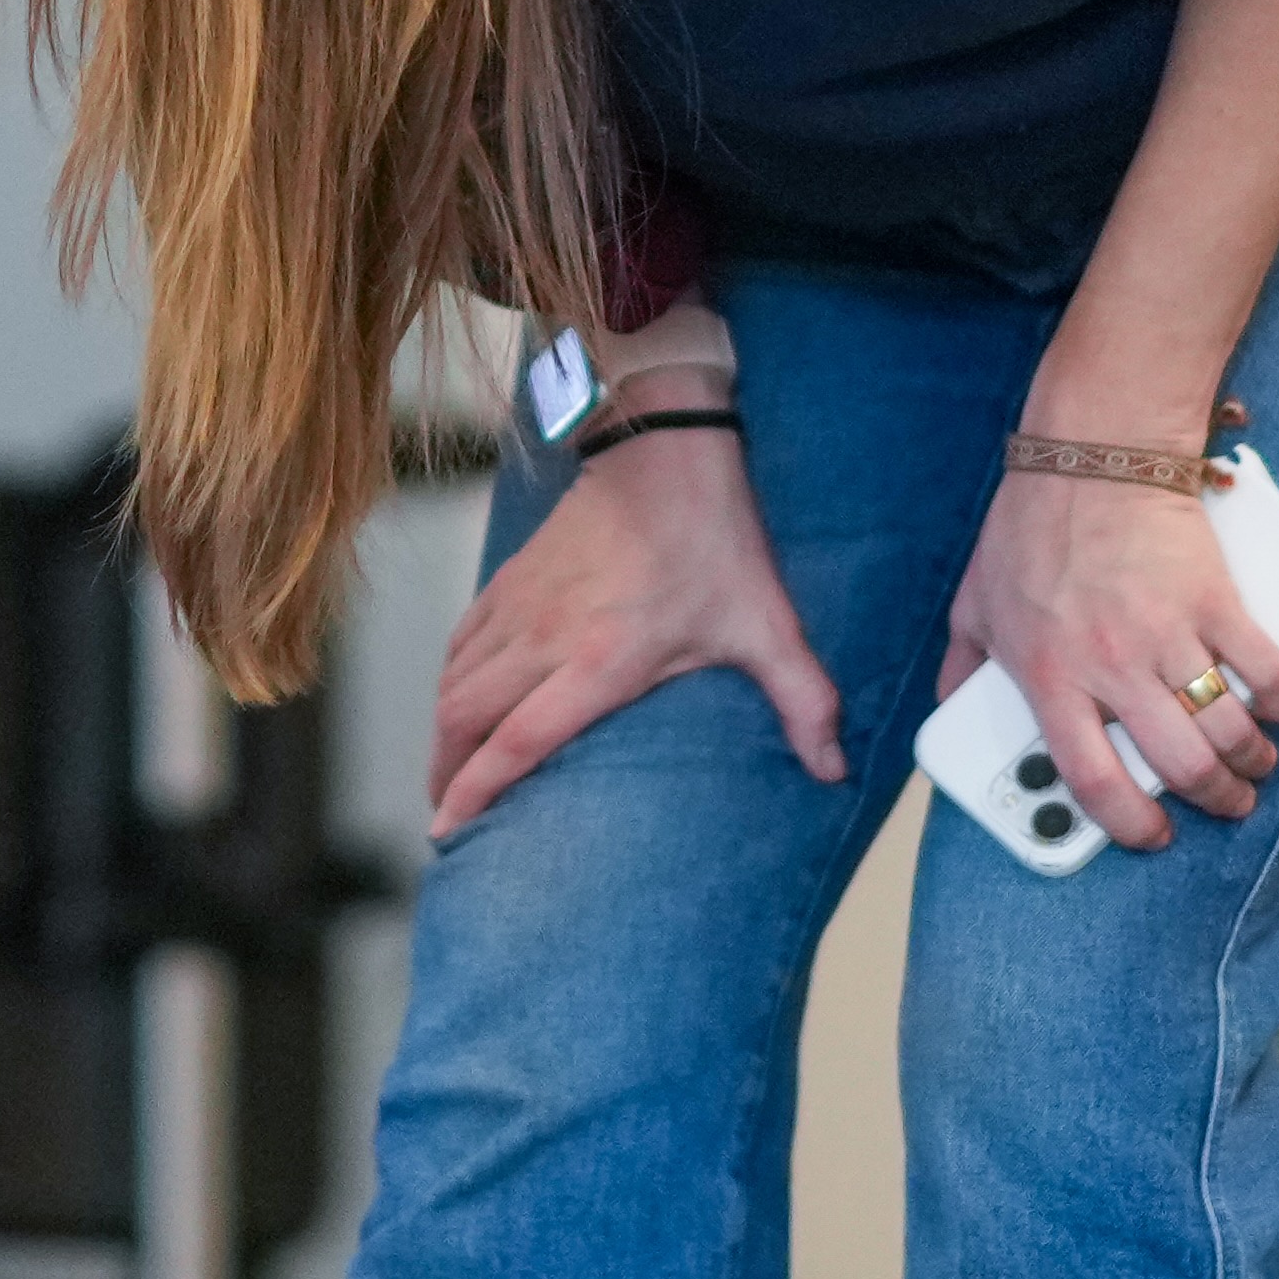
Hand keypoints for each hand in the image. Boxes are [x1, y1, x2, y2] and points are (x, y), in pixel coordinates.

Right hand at [425, 419, 842, 836]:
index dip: (477, 790)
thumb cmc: (714, 540)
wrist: (665, 448)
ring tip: (447, 770)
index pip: (517, 741)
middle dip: (445, 774)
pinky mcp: (510, 578)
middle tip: (449, 816)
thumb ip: (804, 700)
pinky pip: (459, 640)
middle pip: (464, 718)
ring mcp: (520, 605)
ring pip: (452, 681)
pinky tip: (457, 700)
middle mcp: (545, 639)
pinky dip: (449, 679)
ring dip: (441, 731)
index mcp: (600, 661)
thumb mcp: (766, 624)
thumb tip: (836, 769)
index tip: (449, 829)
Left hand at [940, 466, 1278, 849]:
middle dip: (1214, 800)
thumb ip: (963, 666)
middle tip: (1224, 802)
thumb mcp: (973, 605)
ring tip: (1252, 765)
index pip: (1090, 780)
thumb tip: (953, 711)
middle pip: (1180, 767)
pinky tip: (1275, 707)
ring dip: (1250, 760)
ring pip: (1227, 729)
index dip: (1128, 824)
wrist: (1090, 456)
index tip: (1151, 835)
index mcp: (1050, 676)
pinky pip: (1264, 669)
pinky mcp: (1214, 601)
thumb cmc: (1029, 529)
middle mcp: (1111, 666)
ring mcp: (1168, 635)